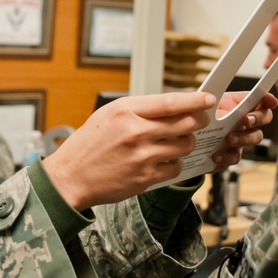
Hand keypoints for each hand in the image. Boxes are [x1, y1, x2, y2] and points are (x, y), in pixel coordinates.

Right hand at [42, 92, 215, 210]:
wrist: (70, 177)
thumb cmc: (88, 145)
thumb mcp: (108, 115)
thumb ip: (139, 110)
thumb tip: (171, 106)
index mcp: (125, 111)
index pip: (171, 102)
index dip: (195, 101)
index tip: (207, 100)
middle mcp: (135, 132)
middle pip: (185, 123)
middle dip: (197, 121)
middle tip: (199, 121)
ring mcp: (142, 156)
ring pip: (184, 146)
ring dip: (186, 143)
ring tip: (176, 142)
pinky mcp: (145, 177)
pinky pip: (175, 168)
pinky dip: (174, 163)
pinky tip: (163, 160)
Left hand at [207, 91, 277, 172]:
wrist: (187, 137)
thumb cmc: (200, 115)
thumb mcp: (205, 103)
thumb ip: (212, 98)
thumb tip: (211, 98)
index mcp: (241, 105)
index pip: (261, 101)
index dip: (269, 100)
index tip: (271, 102)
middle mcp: (245, 122)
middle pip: (264, 119)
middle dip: (258, 118)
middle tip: (246, 120)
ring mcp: (240, 139)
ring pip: (253, 139)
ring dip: (243, 138)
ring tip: (228, 139)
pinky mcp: (230, 155)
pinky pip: (234, 158)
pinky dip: (226, 157)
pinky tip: (216, 155)